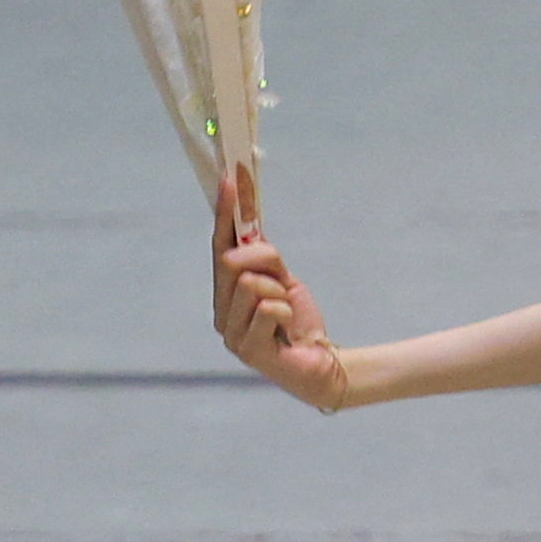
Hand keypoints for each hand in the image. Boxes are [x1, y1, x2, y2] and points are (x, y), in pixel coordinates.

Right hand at [213, 164, 348, 411]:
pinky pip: (268, 309)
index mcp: (226, 291)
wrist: (321, 362)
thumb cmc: (298, 322)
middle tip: (282, 279)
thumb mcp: (283, 279)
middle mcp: (220, 310)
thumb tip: (249, 224)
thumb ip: (264, 257)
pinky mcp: (247, 349)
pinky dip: (286, 312)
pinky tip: (287, 329)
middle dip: (265, 261)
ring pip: (251, 285)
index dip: (224, 213)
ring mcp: (229, 331)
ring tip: (286, 313)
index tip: (230, 179)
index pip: (219, 245)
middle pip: (231, 261)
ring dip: (279, 293)